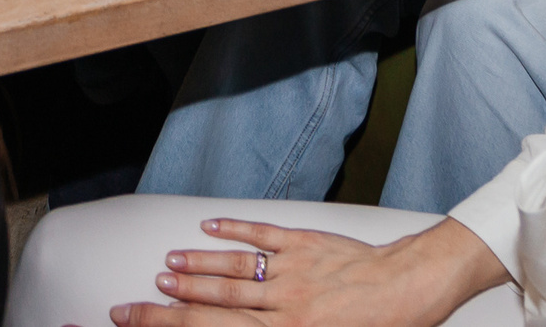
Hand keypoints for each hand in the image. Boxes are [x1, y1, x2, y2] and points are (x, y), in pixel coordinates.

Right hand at [101, 216, 490, 326]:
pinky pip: (262, 235)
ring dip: (195, 270)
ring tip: (165, 269)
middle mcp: (282, 307)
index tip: (138, 324)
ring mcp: (292, 272)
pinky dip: (233, 230)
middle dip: (167, 307)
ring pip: (231, 271)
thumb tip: (238, 325)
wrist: (413, 289)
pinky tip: (210, 228)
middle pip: (212, 306)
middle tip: (133, 305)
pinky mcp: (306, 243)